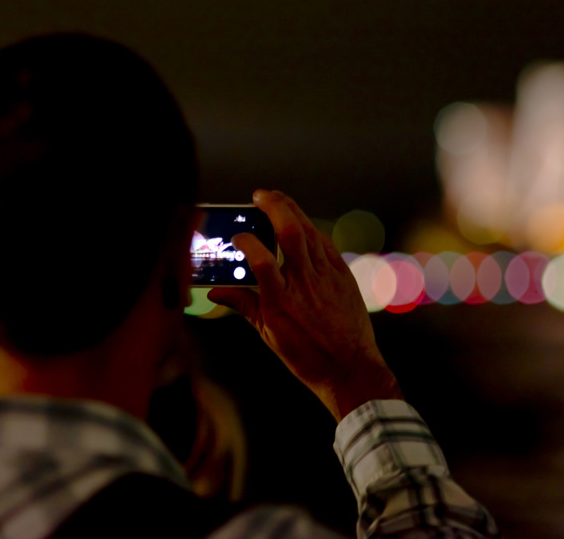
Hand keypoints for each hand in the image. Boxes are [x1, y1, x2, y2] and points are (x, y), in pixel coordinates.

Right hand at [207, 190, 401, 420]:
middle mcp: (304, 283)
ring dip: (292, 211)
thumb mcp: (268, 334)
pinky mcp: (343, 275)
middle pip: (291, 233)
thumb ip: (242, 305)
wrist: (349, 368)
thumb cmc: (306, 356)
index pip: (260, 259)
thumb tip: (214, 291)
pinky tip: (300, 222)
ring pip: (310, 232)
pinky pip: (324, 244)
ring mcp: (327, 277)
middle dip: (275, 207)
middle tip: (260, 195)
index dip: (246, 241)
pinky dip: (310, 229)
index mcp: (281, 301)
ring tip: (277, 199)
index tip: (236, 236)